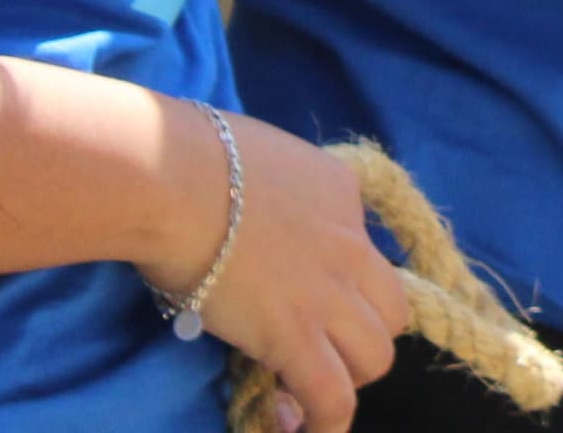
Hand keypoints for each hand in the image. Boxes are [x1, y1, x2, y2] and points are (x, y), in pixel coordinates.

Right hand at [158, 113, 407, 432]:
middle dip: (361, 333)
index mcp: (339, 191)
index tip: (308, 295)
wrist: (171, 177)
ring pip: (376, 356)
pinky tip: (300, 428)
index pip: (364, 247)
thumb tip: (235, 215)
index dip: (341, 280)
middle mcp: (350, 242)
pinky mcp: (296, 335)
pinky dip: (324, 421)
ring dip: (346, 376)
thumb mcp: (250, 158)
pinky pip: (333, 396)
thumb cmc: (183, 156)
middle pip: (392, 309)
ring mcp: (330, 291)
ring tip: (308, 390)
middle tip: (318, 346)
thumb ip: (263, 191)